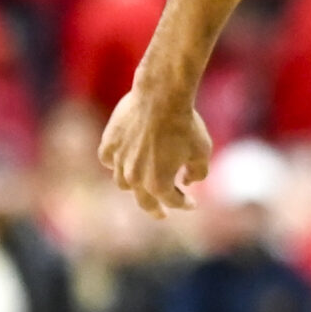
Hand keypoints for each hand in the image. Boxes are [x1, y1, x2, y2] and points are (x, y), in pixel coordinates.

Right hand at [99, 86, 211, 217]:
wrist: (161, 97)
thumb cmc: (186, 125)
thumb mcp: (202, 152)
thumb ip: (197, 173)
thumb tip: (187, 181)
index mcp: (159, 183)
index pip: (172, 201)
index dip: (184, 203)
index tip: (192, 203)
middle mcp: (135, 176)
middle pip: (144, 201)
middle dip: (155, 209)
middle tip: (161, 214)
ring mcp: (119, 160)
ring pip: (123, 182)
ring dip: (134, 186)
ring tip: (142, 185)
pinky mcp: (109, 143)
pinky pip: (108, 160)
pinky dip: (115, 164)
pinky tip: (122, 163)